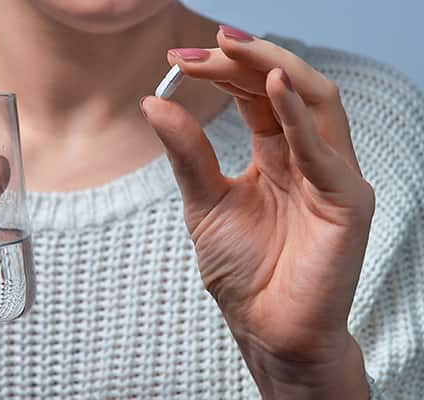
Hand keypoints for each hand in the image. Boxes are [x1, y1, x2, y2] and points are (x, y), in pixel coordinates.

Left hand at [141, 26, 372, 398]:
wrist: (265, 329)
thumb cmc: (243, 272)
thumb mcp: (203, 202)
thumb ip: (187, 153)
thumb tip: (153, 102)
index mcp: (278, 155)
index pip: (257, 95)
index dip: (225, 70)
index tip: (179, 59)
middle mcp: (309, 158)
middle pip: (287, 87)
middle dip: (246, 60)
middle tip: (202, 47)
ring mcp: (333, 176)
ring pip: (316, 101)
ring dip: (274, 68)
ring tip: (234, 47)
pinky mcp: (347, 202)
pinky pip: (324, 150)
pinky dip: (298, 114)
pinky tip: (272, 86)